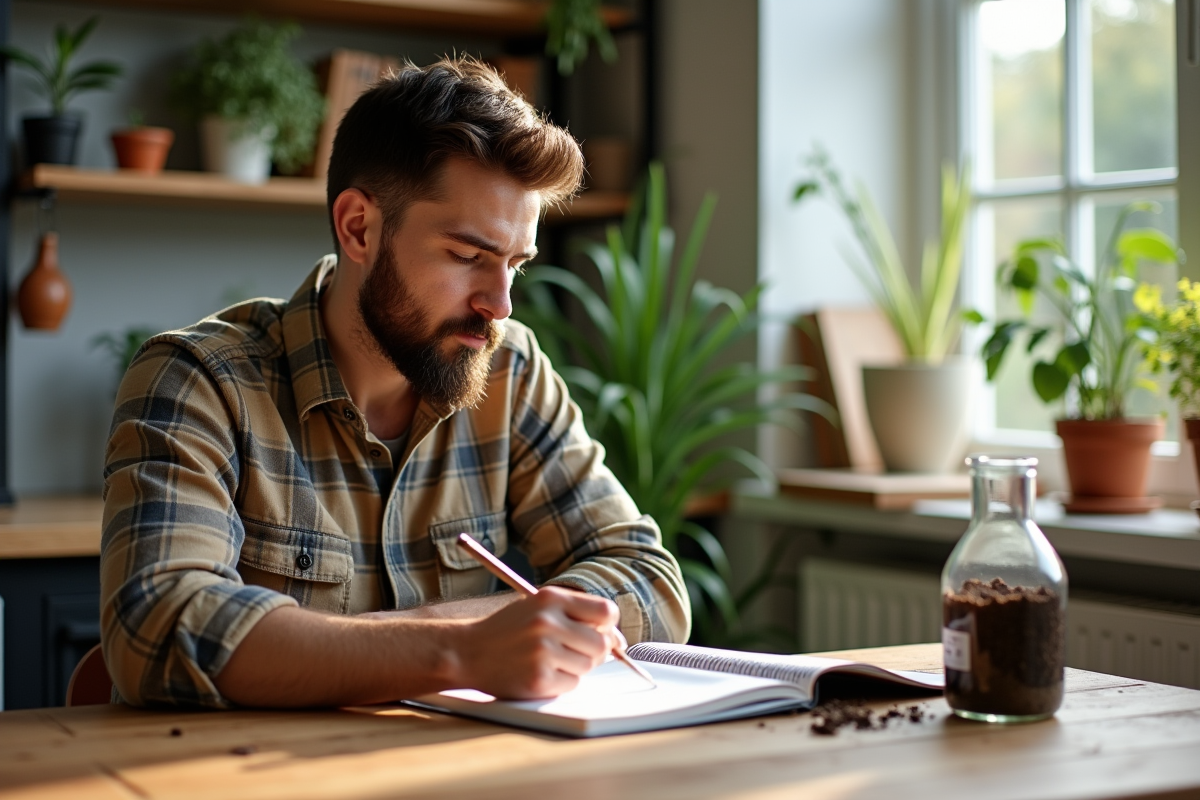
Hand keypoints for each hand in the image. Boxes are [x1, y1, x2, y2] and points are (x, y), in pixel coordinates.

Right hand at [455, 586, 618, 698]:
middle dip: (594, 651)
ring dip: (575, 667)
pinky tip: (539, 672)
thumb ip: (576, 616)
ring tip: (548, 660)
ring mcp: (543, 651)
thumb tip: (618, 640)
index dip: (608, 625)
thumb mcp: (538, 608)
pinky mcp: (539, 679)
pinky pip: (572, 684)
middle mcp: (548, 622)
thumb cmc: (507, 631)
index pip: (605, 611)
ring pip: (588, 665)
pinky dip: (561, 682)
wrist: (466, 652)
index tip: (600, 632)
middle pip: (601, 643)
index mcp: (550, 599)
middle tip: (571, 651)